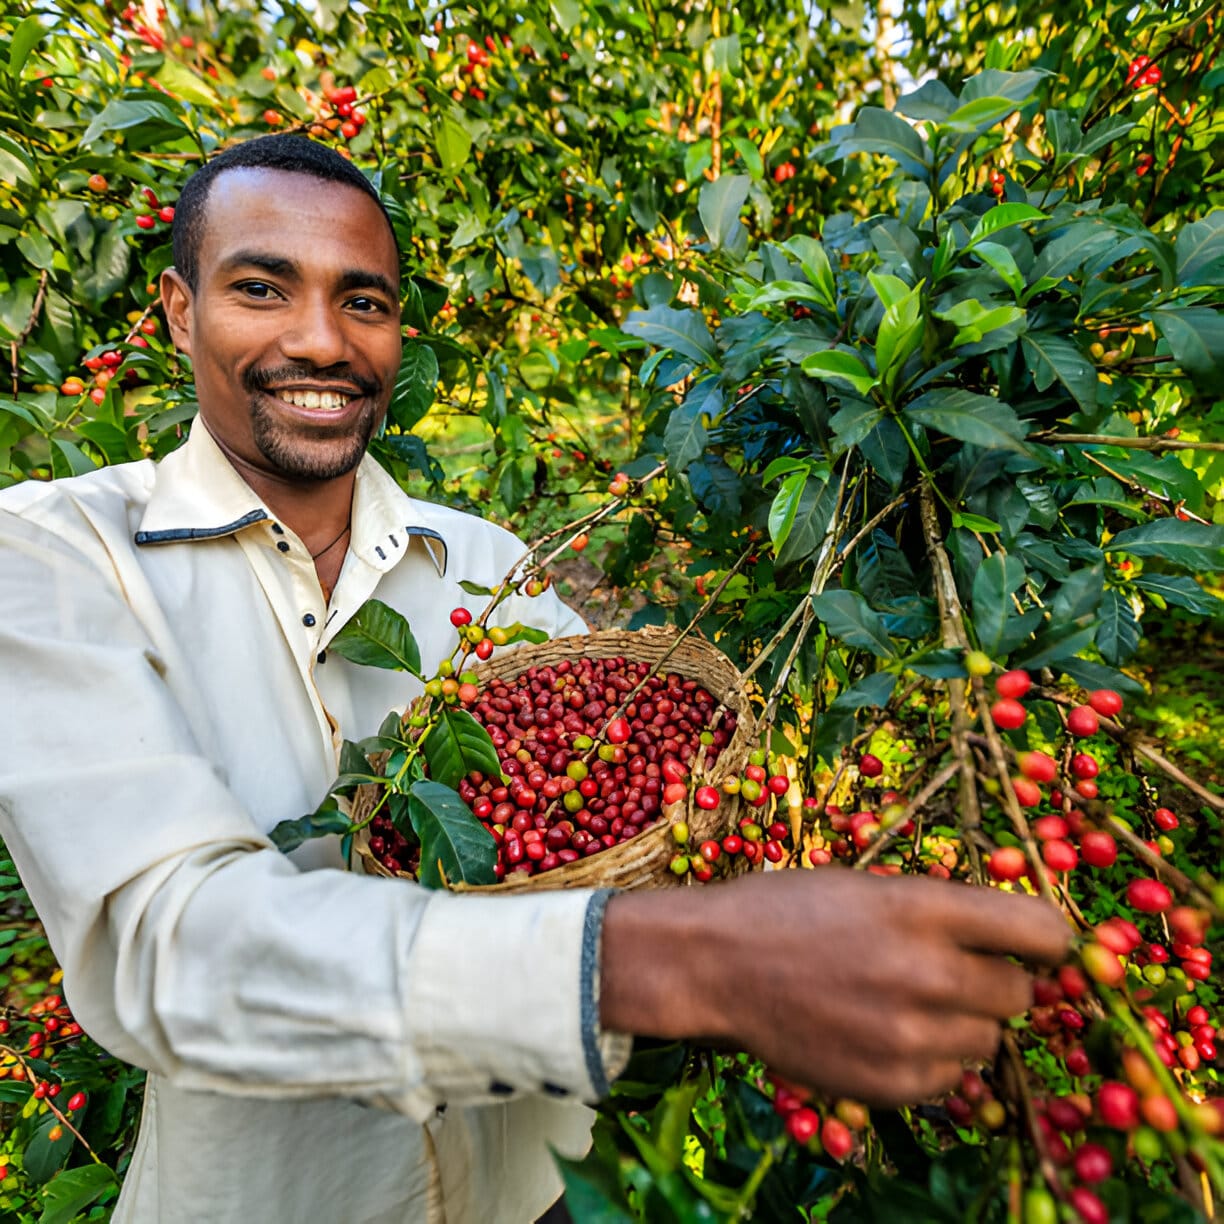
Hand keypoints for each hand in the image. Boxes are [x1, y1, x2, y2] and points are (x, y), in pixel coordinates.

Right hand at [600, 870, 1070, 1107]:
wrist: (715, 964)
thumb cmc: (789, 911)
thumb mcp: (869, 886)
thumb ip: (943, 912)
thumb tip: (1019, 941)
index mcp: (921, 908)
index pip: (1041, 930)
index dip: (1047, 938)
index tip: (1039, 944)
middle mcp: (927, 973)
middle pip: (1019, 993)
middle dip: (993, 981)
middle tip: (945, 970)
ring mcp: (911, 1036)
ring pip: (987, 1042)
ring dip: (962, 1024)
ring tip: (905, 1003)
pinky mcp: (893, 1084)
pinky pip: (952, 1080)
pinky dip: (931, 1061)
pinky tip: (883, 1033)